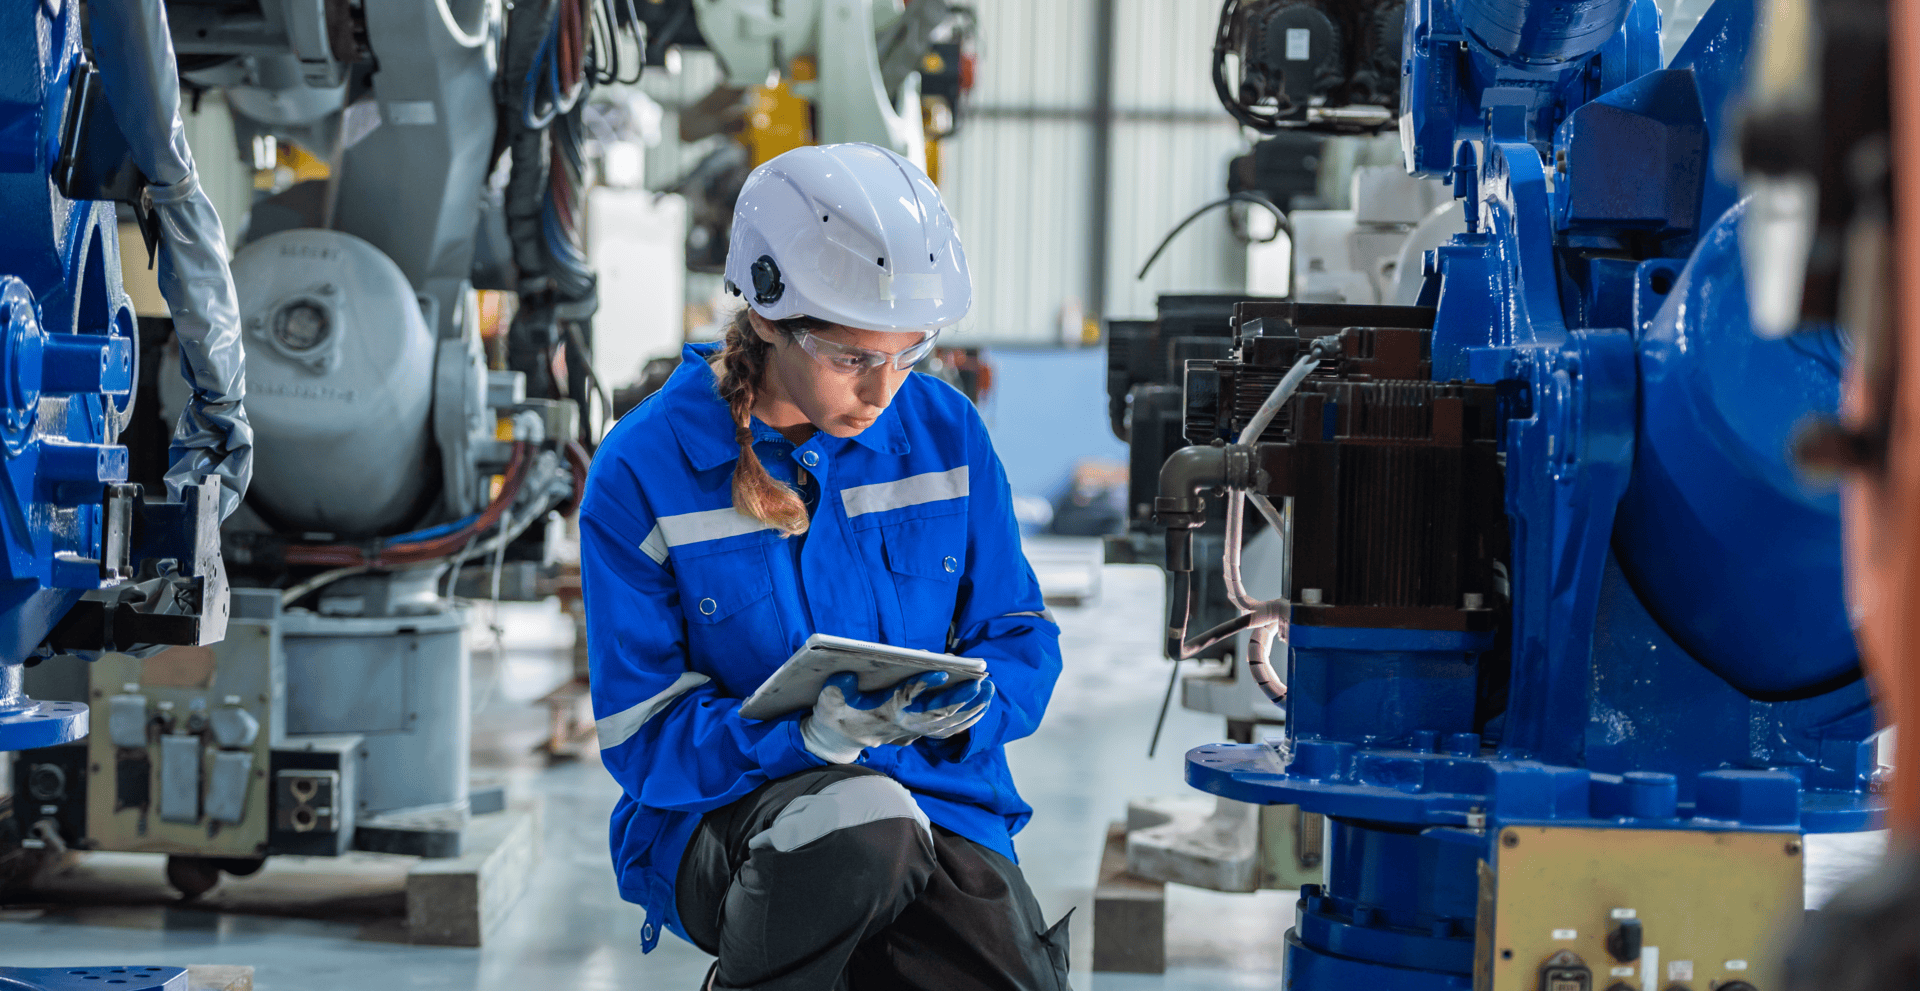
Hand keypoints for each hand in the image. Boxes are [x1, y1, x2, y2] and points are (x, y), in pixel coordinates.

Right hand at [799, 671, 993, 762]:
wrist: (839, 742)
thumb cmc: (834, 715)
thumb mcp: (828, 701)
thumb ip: (836, 689)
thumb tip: (847, 674)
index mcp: (881, 713)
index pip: (905, 700)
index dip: (923, 686)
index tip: (942, 671)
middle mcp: (902, 725)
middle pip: (936, 713)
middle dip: (961, 698)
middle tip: (982, 681)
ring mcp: (912, 731)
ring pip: (948, 723)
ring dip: (970, 708)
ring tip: (990, 690)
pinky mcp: (918, 732)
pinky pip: (949, 730)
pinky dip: (967, 719)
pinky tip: (983, 706)